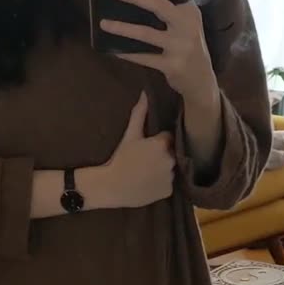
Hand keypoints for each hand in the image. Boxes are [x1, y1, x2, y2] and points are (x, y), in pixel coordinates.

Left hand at [99, 0, 216, 102]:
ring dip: (123, 29)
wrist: (201, 80)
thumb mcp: (187, 24)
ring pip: (145, 34)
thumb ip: (173, 8)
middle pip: (159, 6)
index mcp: (190, 11)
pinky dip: (127, 53)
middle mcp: (186, 25)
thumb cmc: (189, 46)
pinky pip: (143, 57)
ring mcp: (179, 46)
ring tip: (104, 23)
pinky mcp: (171, 64)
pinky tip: (113, 49)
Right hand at [103, 90, 175, 208]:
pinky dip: (161, 183)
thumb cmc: (120, 158)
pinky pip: (168, 184)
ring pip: (171, 169)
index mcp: (163, 144)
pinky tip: (149, 182)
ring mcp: (170, 177)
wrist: (111, 186)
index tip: (148, 146)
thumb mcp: (130, 135)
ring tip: (147, 171)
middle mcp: (171, 160)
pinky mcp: (169, 191)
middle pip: (171, 154)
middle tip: (146, 159)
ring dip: (163, 169)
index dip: (158, 141)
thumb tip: (145, 93)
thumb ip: (139, 114)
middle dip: (162, 154)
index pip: (168, 138)